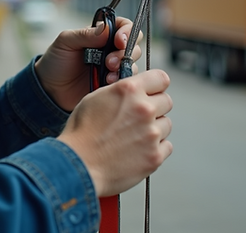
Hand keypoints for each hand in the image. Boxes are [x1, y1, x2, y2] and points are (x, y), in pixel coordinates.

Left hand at [34, 18, 143, 111]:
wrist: (50, 89)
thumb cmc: (55, 61)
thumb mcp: (65, 42)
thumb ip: (85, 34)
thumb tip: (107, 28)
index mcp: (100, 34)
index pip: (124, 25)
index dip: (126, 31)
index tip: (119, 41)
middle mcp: (110, 48)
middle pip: (133, 44)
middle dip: (124, 53)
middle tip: (108, 62)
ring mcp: (113, 66)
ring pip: (132, 63)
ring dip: (122, 67)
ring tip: (107, 75)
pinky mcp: (113, 83)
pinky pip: (126, 80)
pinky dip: (120, 81)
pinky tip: (107, 83)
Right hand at [56, 69, 172, 196]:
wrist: (78, 166)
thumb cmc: (81, 135)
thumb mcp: (94, 99)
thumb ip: (119, 91)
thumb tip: (132, 91)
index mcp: (128, 90)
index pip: (160, 78)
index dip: (155, 85)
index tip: (153, 91)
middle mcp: (143, 109)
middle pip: (166, 101)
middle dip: (154, 107)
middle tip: (138, 117)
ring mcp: (151, 133)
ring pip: (166, 124)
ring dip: (154, 128)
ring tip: (133, 136)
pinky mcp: (155, 155)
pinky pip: (165, 146)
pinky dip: (154, 148)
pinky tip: (136, 150)